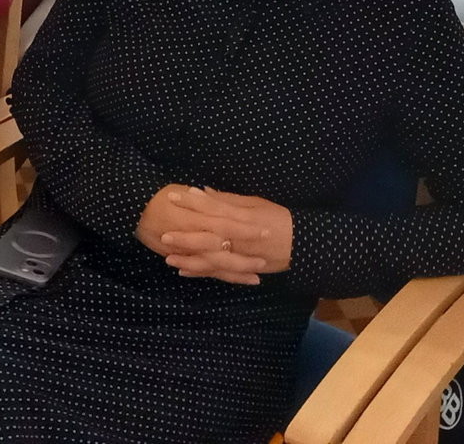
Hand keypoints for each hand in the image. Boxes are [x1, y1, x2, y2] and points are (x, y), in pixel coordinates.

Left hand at [147, 188, 294, 284]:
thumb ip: (228, 200)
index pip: (213, 208)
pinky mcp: (241, 268)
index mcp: (241, 217)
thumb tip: (205, 191)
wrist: (300, 243)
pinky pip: (218, 272)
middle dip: (185, 235)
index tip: (174, 196)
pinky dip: (201, 272)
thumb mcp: (254, 203)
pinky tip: (184, 271)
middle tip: (163, 233)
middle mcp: (239, 237)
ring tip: (167, 256)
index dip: (192, 203)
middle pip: (208, 236)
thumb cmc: (277, 218)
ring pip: (211, 258)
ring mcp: (240, 255)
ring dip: (189, 258)